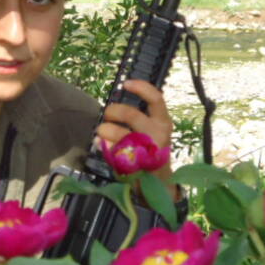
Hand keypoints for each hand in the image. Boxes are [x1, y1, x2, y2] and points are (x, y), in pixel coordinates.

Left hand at [96, 79, 178, 199]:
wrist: (158, 180)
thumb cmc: (151, 148)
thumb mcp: (152, 129)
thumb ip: (138, 116)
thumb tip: (113, 106)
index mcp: (163, 121)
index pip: (156, 98)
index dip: (141, 87)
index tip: (125, 84)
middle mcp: (158, 133)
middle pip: (131, 114)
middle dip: (113, 111)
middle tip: (107, 114)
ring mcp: (147, 150)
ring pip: (120, 134)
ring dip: (105, 129)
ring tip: (100, 130)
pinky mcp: (136, 164)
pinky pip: (114, 150)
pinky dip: (104, 146)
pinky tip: (101, 145)